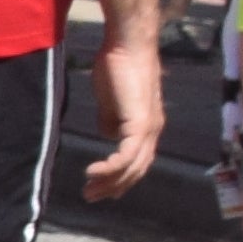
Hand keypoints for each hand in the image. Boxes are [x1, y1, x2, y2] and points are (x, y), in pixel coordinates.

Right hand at [79, 35, 164, 197]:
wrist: (128, 45)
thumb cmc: (118, 66)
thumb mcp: (112, 101)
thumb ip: (111, 120)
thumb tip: (108, 136)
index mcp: (148, 125)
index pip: (138, 160)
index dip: (122, 178)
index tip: (101, 187)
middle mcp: (153, 130)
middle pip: (137, 169)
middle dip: (114, 187)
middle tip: (90, 196)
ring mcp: (149, 128)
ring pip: (132, 167)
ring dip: (110, 182)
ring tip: (89, 190)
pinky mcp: (140, 123)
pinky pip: (126, 155)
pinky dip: (110, 168)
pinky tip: (92, 172)